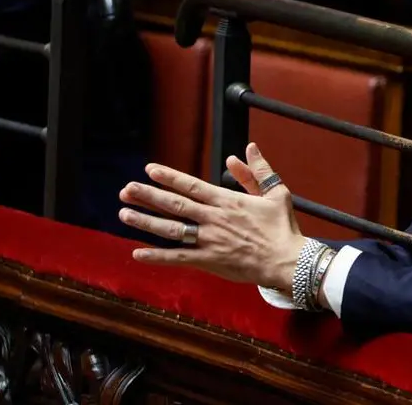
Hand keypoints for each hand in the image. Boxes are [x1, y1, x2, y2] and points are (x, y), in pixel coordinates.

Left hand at [118, 143, 303, 293]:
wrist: (287, 260)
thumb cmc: (282, 226)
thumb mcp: (276, 193)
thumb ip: (258, 171)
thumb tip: (246, 150)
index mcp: (228, 201)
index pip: (192, 185)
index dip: (169, 177)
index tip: (149, 169)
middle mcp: (214, 218)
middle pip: (175, 205)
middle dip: (148, 196)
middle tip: (126, 189)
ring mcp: (210, 240)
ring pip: (171, 230)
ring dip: (146, 221)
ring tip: (124, 214)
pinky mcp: (210, 261)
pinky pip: (178, 258)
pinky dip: (157, 256)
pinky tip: (137, 253)